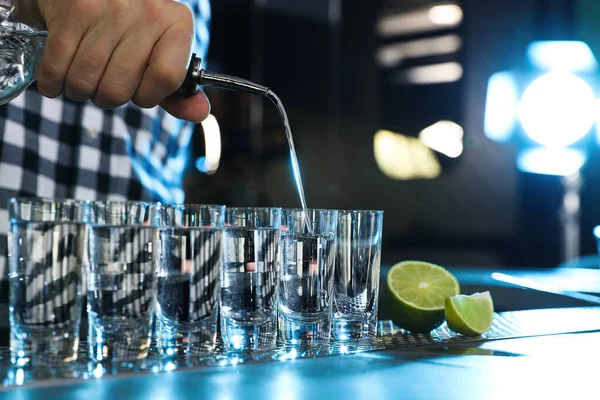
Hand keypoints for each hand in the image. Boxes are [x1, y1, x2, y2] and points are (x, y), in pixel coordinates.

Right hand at [16, 0, 209, 121]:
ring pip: (85, 83)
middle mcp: (146, 11)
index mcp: (176, 23)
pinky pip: (56, 69)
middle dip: (109, 96)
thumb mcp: (163, 54)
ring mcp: (107, 9)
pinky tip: (60, 74)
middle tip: (108, 79)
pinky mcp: (72, 10)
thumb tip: (199, 114)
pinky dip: (53, 84)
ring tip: (85, 74)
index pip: (166, 78)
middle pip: (119, 89)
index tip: (141, 91)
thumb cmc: (134, 29)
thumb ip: (178, 89)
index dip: (149, 96)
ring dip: (80, 90)